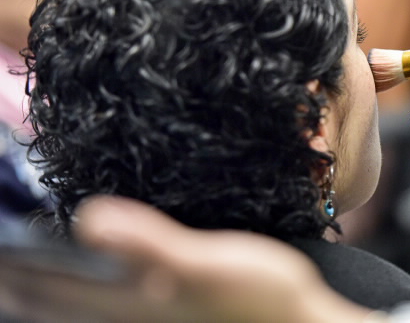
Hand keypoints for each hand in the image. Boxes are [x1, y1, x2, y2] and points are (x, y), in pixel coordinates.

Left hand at [0, 196, 371, 322]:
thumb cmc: (262, 298)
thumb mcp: (210, 264)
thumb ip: (151, 244)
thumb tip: (88, 218)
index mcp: (131, 301)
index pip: (48, 288)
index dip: (10, 268)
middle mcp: (129, 313)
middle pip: (51, 303)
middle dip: (15, 281)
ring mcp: (148, 315)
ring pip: (73, 305)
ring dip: (40, 287)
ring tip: (18, 271)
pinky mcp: (168, 308)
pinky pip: (103, 302)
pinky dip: (77, 290)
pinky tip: (89, 274)